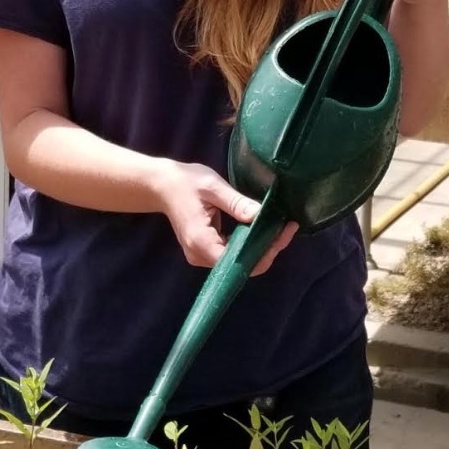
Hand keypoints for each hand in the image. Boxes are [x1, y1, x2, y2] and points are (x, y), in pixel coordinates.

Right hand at [155, 160, 296, 274]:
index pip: (239, 262)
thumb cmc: (184, 182)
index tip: (283, 232)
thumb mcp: (212, 187)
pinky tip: (263, 230)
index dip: (265, 253)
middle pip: (241, 265)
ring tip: (280, 228)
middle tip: (287, 227)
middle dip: (267, 249)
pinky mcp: (205, 250)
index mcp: (201, 242)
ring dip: (260, 248)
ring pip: (238, 262)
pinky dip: (248, 245)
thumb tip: (261, 215)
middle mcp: (200, 255)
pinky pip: (231, 254)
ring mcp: (201, 256)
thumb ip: (236, 202)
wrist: (161, 185)